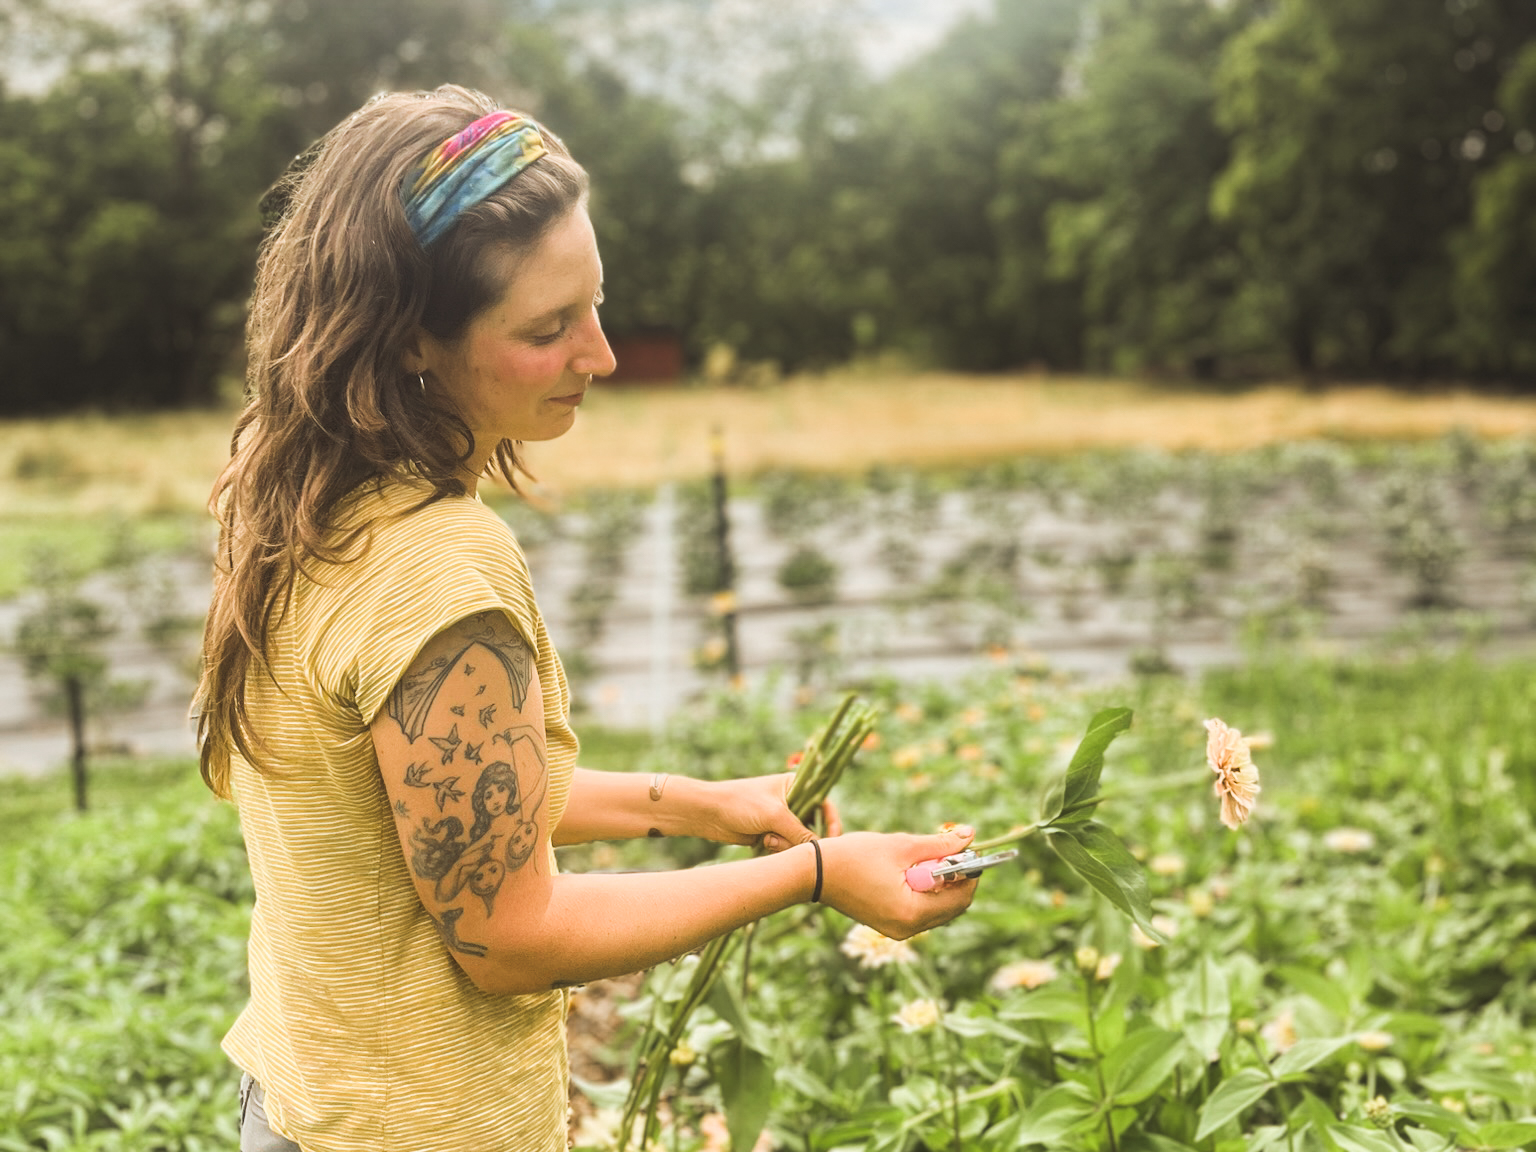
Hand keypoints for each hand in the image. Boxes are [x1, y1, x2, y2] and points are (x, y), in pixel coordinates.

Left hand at [692, 773, 841, 849]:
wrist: (709, 813)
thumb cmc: (741, 804)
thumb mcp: (774, 815)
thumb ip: (800, 832)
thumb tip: (820, 851)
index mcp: (796, 785)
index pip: (824, 803)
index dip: (832, 822)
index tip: (834, 840)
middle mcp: (791, 801)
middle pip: (813, 825)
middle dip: (804, 838)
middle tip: (794, 845)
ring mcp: (780, 818)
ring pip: (798, 840)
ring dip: (788, 844)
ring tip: (769, 840)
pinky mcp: (771, 833)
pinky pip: (785, 846)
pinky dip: (778, 848)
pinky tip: (763, 844)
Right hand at [817, 825, 977, 939]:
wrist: (814, 873)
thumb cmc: (855, 856)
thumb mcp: (902, 845)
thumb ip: (939, 844)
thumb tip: (970, 836)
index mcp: (913, 913)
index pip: (961, 897)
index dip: (970, 871)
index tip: (966, 847)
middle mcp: (908, 929)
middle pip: (953, 906)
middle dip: (956, 877)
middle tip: (946, 849)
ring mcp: (898, 930)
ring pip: (938, 908)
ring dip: (940, 883)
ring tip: (924, 856)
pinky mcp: (889, 925)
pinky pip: (920, 910)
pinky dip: (924, 890)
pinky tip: (911, 868)